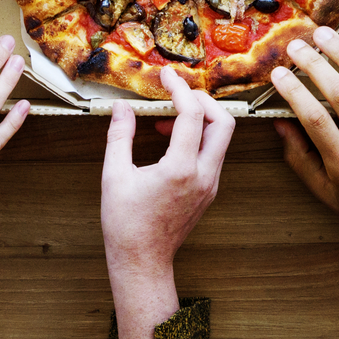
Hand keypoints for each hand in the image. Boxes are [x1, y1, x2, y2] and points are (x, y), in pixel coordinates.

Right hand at [101, 69, 233, 282]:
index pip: (192, 114)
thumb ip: (119, 136)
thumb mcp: (114, 176)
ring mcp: (210, 185)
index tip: (166, 75)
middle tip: (177, 93)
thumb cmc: (126, 224)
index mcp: (180, 169)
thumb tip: (123, 107)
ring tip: (166, 119)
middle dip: (203, 99)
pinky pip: (213, 153)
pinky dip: (197, 137)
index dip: (180, 88)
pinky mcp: (209, 191)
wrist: (143, 262)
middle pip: (224, 121)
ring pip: (222, 138)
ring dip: (200, 119)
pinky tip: (170, 141)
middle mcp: (203, 175)